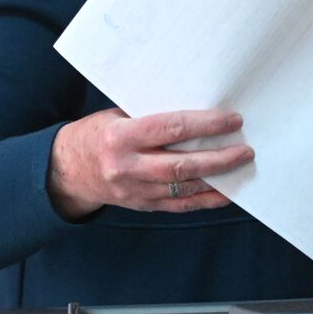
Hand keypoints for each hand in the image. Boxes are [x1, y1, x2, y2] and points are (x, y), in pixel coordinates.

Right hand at [49, 108, 253, 218]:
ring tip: (242, 166)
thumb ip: (152, 115)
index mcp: (120, 138)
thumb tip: (199, 107)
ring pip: (183, 188)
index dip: (205, 125)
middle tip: (245, 149)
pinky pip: (179, 206)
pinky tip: (227, 192)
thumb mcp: (117, 116)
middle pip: (181, 165)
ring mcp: (134, 191)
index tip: (232, 120)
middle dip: (218, 158)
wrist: (67, 171)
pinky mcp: (142, 205)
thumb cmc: (97, 134)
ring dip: (217, 179)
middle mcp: (127, 167)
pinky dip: (206, 200)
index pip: (170, 129)